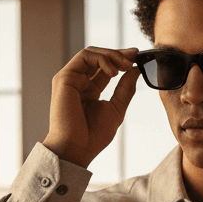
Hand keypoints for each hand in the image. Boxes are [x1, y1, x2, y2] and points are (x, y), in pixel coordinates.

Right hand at [43, 46, 139, 167]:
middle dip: (118, 54)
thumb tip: (135, 70)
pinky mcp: (64, 77)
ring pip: (91, 53)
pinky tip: (114, 71)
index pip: (105, 68)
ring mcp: (70, 78)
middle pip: (98, 57)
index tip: (138, 56)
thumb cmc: (94, 135)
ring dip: (111, 55)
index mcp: (90, 90)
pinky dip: (101, 59)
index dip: (121, 59)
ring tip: (126, 65)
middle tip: (135, 55)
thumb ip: (125, 89)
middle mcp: (79, 82)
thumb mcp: (116, 109)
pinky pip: (84, 57)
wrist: (77, 148)